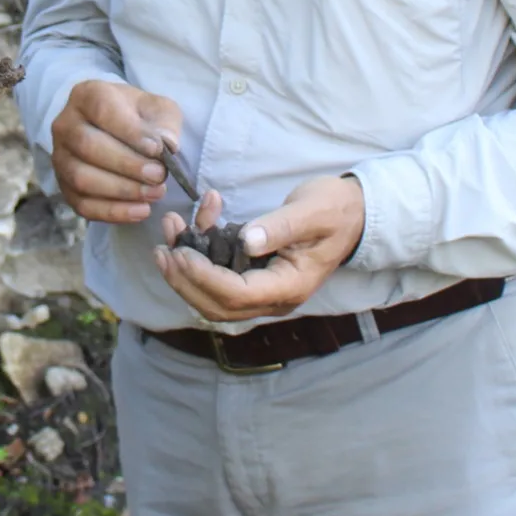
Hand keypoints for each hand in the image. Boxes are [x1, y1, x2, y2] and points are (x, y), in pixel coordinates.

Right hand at [51, 79, 187, 223]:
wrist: (117, 130)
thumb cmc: (138, 117)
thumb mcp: (157, 109)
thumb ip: (165, 122)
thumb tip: (167, 144)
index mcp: (86, 95)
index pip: (102, 110)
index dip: (130, 132)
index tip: (157, 149)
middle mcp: (65, 125)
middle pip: (88, 146)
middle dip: (127, 165)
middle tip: (159, 175)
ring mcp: (60, 157)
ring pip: (82, 178)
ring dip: (121, 190)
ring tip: (154, 193)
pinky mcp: (63, 186)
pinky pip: (82, 204)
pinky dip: (113, 212)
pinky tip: (141, 211)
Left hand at [154, 173, 365, 322]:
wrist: (353, 213)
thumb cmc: (335, 209)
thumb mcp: (312, 211)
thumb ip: (280, 227)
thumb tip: (247, 241)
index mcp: (290, 287)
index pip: (237, 295)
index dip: (203, 277)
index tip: (180, 252)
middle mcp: (274, 298)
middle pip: (217, 306)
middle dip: (183, 279)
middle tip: (163, 248)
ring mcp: (263, 290)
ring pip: (212, 295)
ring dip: (186, 266)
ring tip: (172, 227)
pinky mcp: (254, 276)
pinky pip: (219, 275)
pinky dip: (202, 252)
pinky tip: (201, 216)